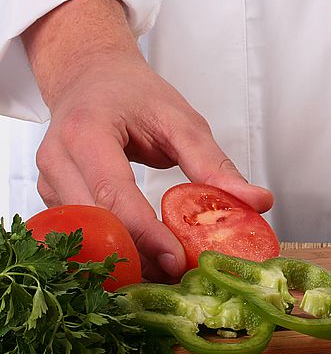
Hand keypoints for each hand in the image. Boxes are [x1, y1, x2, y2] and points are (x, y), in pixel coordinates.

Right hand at [22, 0, 272, 281]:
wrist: (91, 77)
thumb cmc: (134, 95)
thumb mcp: (182, 120)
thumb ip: (215, 163)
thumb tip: (258, 200)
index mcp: (87, 132)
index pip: (114, 194)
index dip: (145, 233)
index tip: (177, 260)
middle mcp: (57, 159)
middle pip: (94, 224)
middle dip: (136, 255)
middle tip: (179, 276)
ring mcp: (49, 181)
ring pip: (84, 236)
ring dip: (124, 259)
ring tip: (167, 273)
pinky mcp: (54, 199)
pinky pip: (82, 234)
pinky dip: (114, 249)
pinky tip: (145, 260)